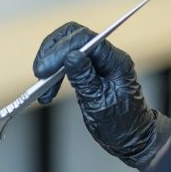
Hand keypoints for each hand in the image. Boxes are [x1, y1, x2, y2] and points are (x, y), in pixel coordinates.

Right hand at [33, 22, 170, 170]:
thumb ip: (85, 78)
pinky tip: (47, 90)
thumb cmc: (122, 123)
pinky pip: (64, 62)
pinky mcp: (86, 70)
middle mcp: (106, 57)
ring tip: (43, 87)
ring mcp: (95, 62)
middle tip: (40, 73)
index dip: (60, 50)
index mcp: (115, 61)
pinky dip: (51, 73)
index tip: (44, 70)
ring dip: (49, 63)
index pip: (84, 39)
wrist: (130, 137)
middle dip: (51, 52)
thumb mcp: (100, 103)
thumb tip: (70, 57)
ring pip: (64, 47)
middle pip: (72, 35)